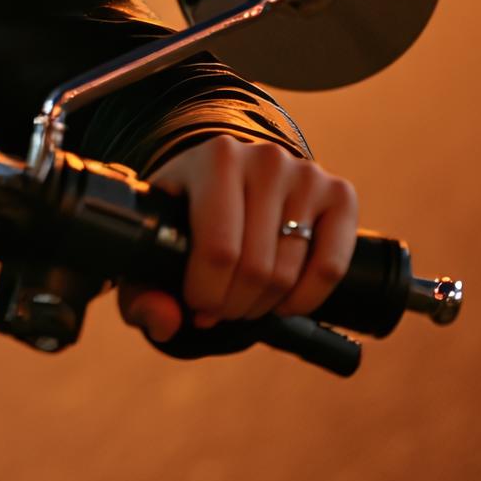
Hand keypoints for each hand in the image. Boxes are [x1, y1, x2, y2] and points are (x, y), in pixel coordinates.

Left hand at [117, 134, 357, 342]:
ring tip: (245, 304)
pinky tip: (283, 303)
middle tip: (221, 311)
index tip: (196, 306)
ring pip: (289, 272)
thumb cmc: (187, 214)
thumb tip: (164, 321)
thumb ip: (140, 289)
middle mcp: (266, 159)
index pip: (218, 250)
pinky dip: (306, 300)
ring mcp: (307, 175)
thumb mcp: (154, 240)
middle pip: (255, 267)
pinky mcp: (340, 195)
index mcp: (216, 158)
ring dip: (265, 306)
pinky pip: (330, 268)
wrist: (231, 178)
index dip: (206, 295)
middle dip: (233, 306)